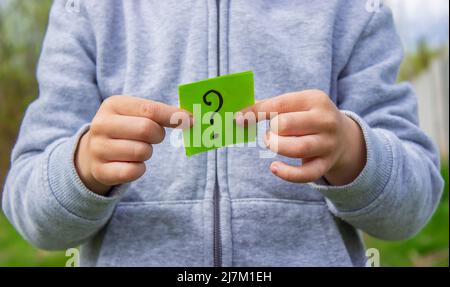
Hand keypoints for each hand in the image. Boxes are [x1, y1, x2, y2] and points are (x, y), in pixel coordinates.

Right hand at [75, 95, 190, 194]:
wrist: (93, 152)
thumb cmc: (125, 128)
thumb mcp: (136, 113)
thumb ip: (161, 113)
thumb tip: (191, 117)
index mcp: (113, 105)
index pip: (150, 109)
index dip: (173, 116)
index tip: (191, 121)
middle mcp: (101, 125)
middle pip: (147, 130)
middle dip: (158, 135)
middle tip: (154, 137)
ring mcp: (98, 148)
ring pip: (142, 152)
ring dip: (147, 152)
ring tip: (137, 149)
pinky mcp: (100, 170)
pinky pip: (133, 171)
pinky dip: (139, 169)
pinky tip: (131, 163)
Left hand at [237, 90, 365, 184]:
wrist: (344, 136)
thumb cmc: (308, 118)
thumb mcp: (297, 104)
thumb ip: (270, 107)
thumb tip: (240, 115)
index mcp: (315, 99)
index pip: (279, 105)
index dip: (256, 112)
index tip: (239, 119)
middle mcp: (325, 120)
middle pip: (288, 124)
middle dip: (271, 130)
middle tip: (267, 133)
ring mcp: (328, 143)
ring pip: (298, 148)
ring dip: (277, 146)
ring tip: (270, 143)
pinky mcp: (326, 164)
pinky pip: (306, 174)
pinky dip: (288, 174)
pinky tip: (274, 168)